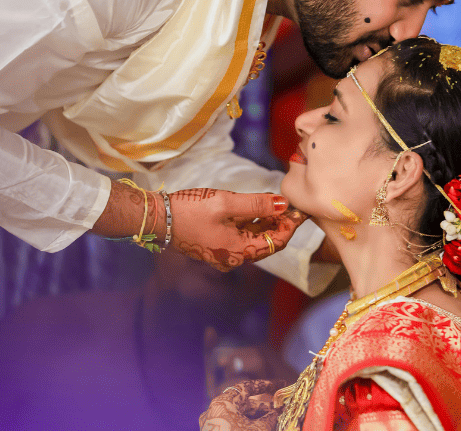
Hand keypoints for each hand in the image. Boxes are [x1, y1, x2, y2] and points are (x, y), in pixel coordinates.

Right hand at [169, 189, 305, 270]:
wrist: (159, 219)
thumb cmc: (190, 210)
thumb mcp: (226, 203)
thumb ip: (257, 204)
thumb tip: (284, 205)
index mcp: (239, 251)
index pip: (275, 242)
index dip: (290, 225)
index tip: (301, 209)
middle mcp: (234, 258)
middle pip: (266, 243)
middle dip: (280, 224)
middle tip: (292, 205)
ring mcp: (224, 254)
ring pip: (254, 240)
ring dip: (267, 223)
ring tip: (278, 204)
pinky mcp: (216, 246)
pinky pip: (241, 238)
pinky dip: (252, 225)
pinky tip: (256, 210)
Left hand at [200, 380, 288, 430]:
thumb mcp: (259, 430)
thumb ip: (269, 418)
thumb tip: (279, 411)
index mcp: (223, 402)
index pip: (246, 387)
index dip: (265, 385)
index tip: (281, 384)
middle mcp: (215, 411)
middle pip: (244, 403)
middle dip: (265, 406)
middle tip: (282, 408)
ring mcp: (214, 425)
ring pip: (241, 416)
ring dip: (259, 418)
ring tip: (276, 420)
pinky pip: (235, 426)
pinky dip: (250, 426)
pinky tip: (265, 428)